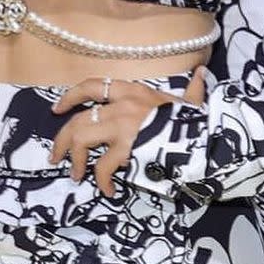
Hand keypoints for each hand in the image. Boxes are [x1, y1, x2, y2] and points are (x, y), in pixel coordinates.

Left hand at [51, 68, 205, 195]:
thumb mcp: (191, 102)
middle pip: (79, 117)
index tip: (57, 109)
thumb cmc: (197, 121)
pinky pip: (103, 167)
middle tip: (56, 156)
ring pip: (82, 137)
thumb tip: (200, 73)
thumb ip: (192, 90)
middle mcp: (124, 104)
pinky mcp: (128, 148)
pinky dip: (102, 181)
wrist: (207, 138)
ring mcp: (124, 125)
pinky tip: (108, 190)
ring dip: (76, 159)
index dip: (71, 96)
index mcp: (134, 91)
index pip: (93, 85)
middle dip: (63, 138)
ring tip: (77, 175)